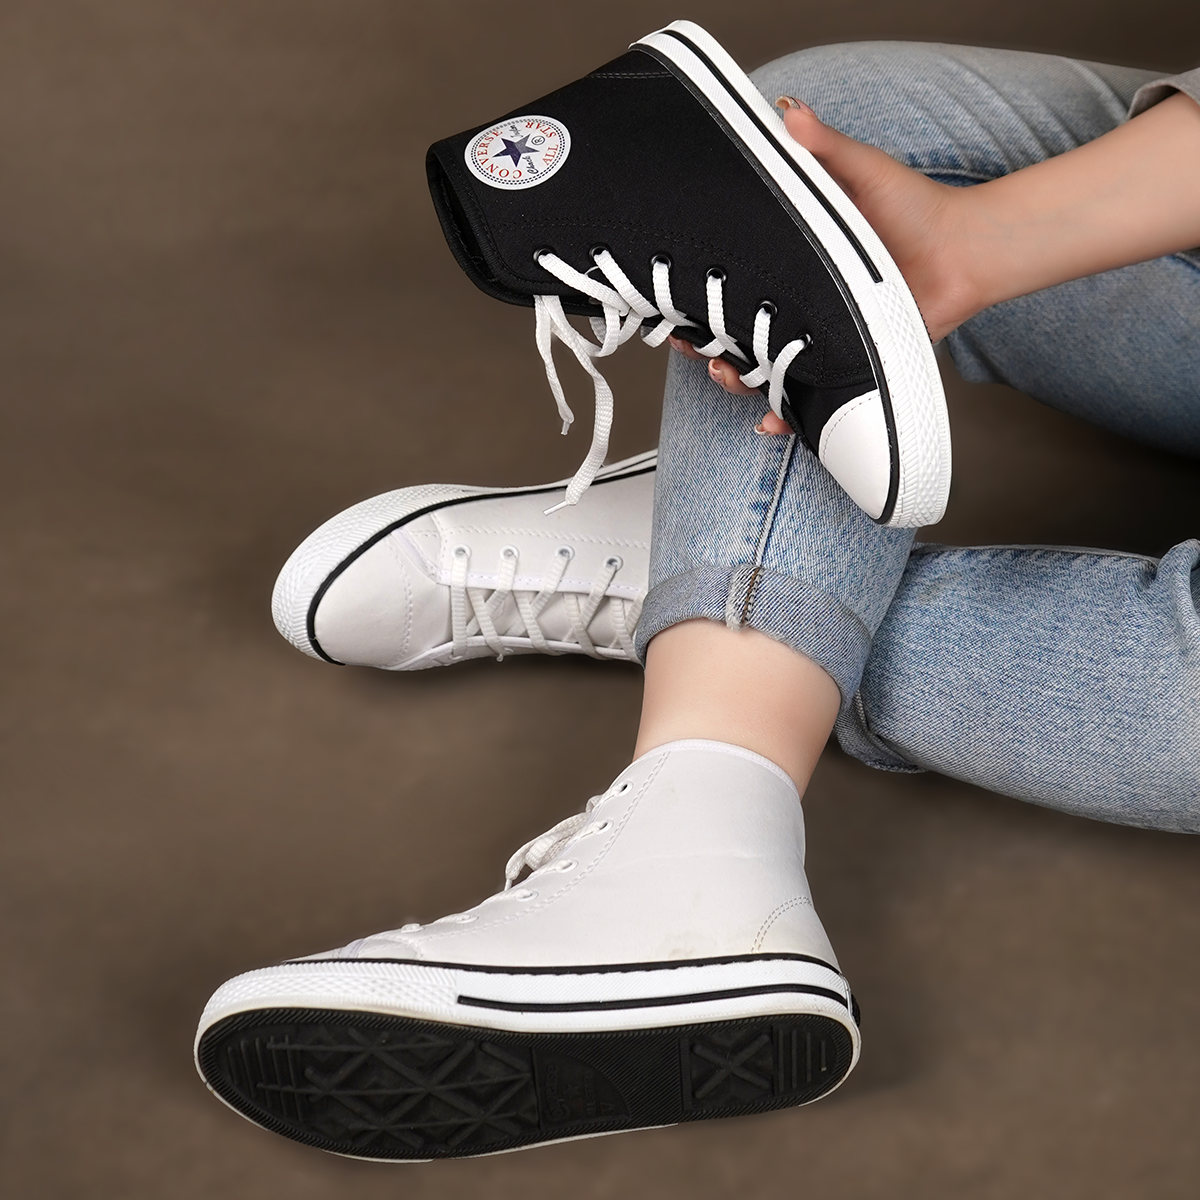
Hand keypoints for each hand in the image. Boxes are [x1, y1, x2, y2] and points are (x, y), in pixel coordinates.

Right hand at [691, 90, 1199, 427]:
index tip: (672, 302)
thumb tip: (786, 112)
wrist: (965, 252)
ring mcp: (819, 337)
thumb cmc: (916, 208)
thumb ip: (823, 148)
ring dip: (739, 381)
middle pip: (736, 334)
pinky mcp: (846, 364)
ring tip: (730, 377)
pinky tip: (772, 421)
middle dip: (708, 347)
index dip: (697, 296)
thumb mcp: (860, 171)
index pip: (730, 284)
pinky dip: (788, 415)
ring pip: (763, 371)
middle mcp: (798, 303)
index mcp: (790, 261)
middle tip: (696, 346)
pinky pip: (810, 398)